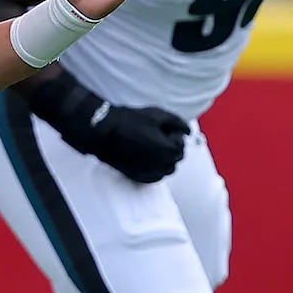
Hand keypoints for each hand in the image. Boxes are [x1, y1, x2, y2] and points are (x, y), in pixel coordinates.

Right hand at [27, 73, 188, 183]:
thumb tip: (188, 132)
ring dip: (162, 159)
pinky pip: (153, 176)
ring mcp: (149, 173)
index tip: (161, 128)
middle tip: (154, 136)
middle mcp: (163, 166)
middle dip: (169, 147)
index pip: (181, 145)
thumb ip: (178, 123)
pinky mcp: (137, 177)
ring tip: (148, 146)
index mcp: (170, 150)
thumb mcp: (159, 115)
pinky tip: (143, 157)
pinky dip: (153, 168)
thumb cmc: (131, 121)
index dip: (173, 135)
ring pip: (165, 169)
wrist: (104, 132)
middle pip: (175, 159)